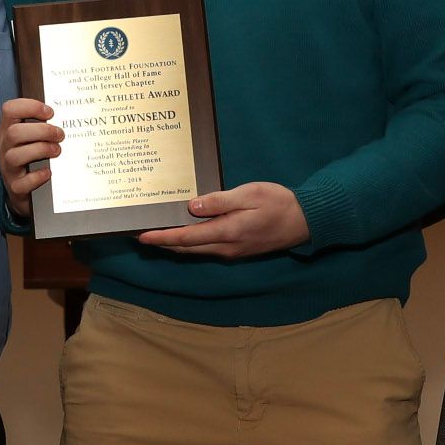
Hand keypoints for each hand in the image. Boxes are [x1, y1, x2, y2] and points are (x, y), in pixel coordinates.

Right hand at [0, 98, 62, 217]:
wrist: (22, 191)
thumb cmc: (31, 159)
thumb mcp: (31, 139)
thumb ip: (43, 126)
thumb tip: (70, 116)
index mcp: (8, 131)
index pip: (9, 110)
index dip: (29, 107)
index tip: (50, 112)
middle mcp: (5, 148)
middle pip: (14, 133)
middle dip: (41, 131)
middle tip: (60, 135)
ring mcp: (8, 168)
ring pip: (15, 156)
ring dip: (40, 150)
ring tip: (57, 151)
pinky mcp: (15, 188)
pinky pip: (21, 184)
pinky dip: (37, 177)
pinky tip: (48, 173)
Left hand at [135, 182, 310, 258]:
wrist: (305, 221)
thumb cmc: (278, 203)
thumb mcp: (250, 194)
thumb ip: (220, 201)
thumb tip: (191, 206)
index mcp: (227, 233)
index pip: (186, 237)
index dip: (162, 237)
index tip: (141, 236)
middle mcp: (225, 247)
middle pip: (186, 247)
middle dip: (162, 242)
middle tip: (139, 233)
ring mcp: (231, 251)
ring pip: (195, 250)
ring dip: (174, 243)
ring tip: (155, 233)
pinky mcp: (236, 249)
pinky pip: (206, 247)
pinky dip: (189, 241)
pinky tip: (183, 232)